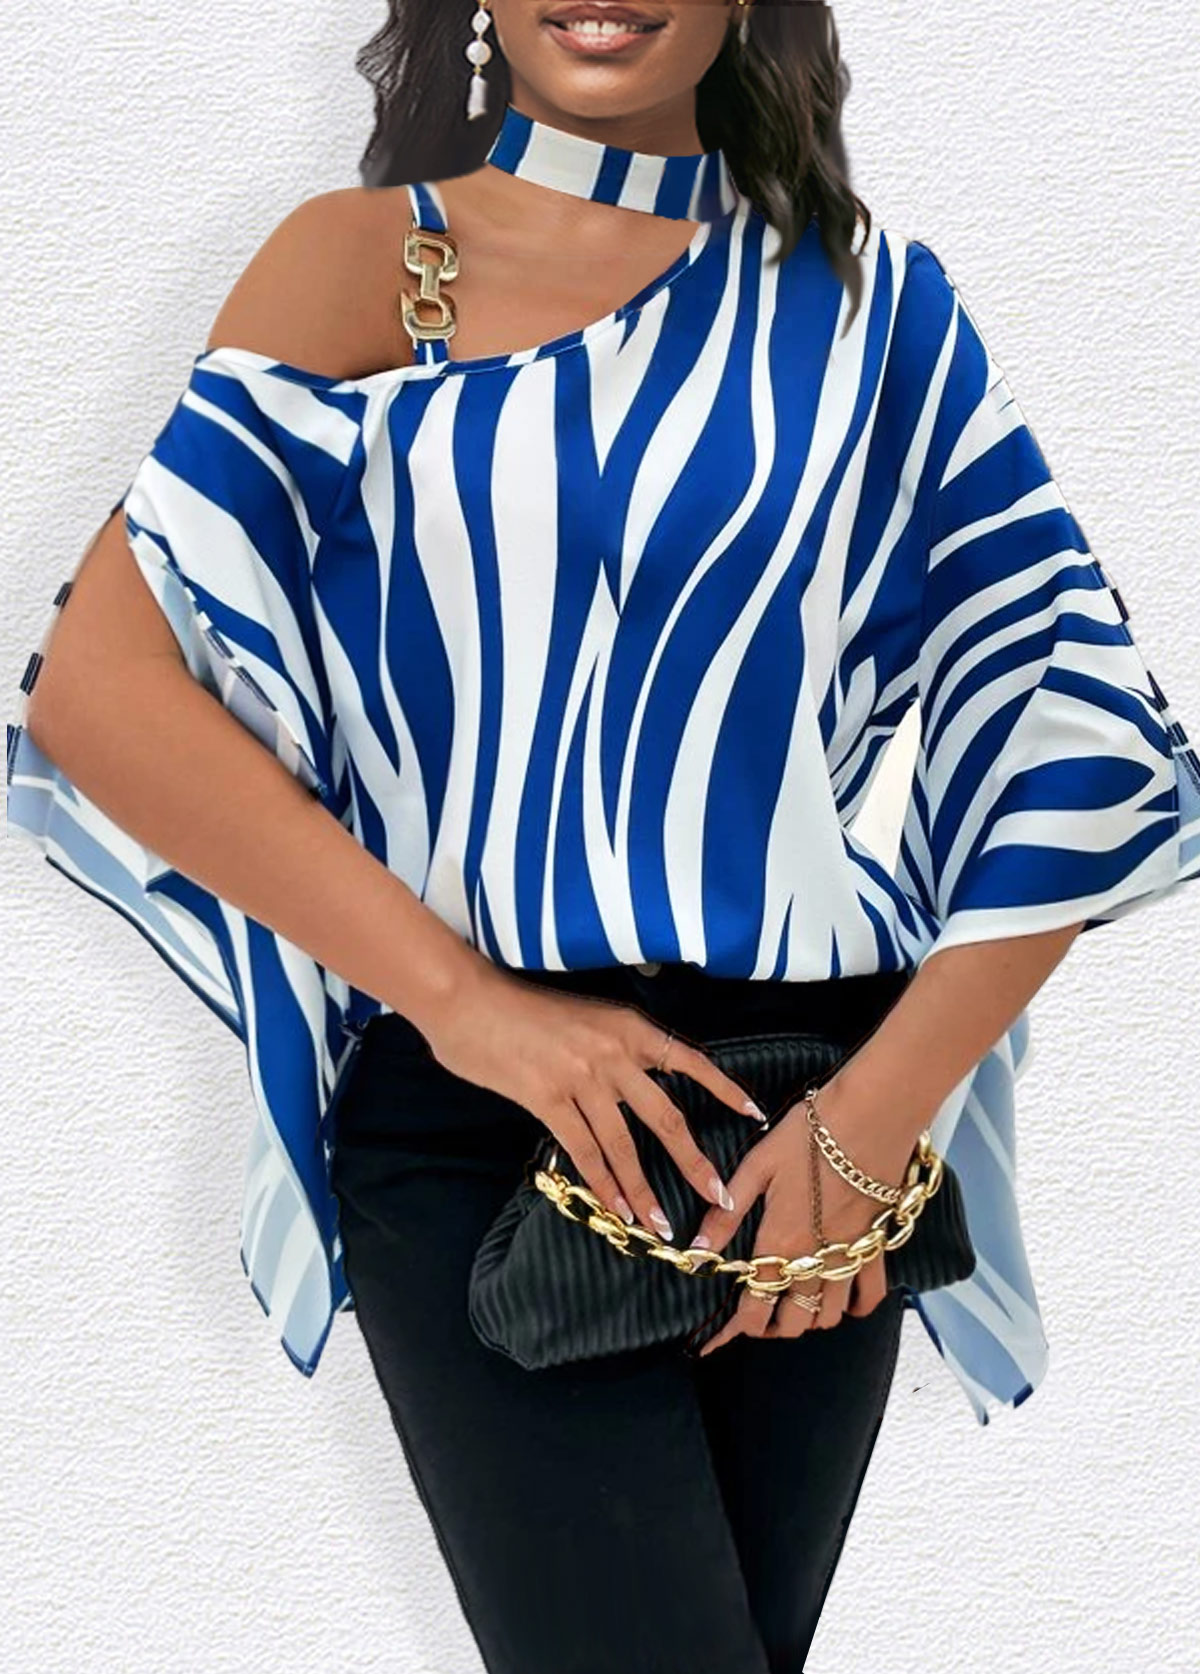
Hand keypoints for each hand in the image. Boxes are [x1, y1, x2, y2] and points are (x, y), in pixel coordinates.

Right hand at [419, 962, 765, 1243]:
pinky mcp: (549, 1099)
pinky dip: (604, 1183)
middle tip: (720, 1196)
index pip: (690, 1060)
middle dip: (694, 1162)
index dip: (724, 1089)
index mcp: (628, 1026)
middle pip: (666, 1116)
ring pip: (625, 1145)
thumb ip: (611, 1044)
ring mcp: (582, 1077)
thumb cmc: (521, 1006)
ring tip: (662, 1224)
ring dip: (645, 1189)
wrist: (469, 1000)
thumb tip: (630, 1081)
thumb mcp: (584, 1014)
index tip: (754, 1112)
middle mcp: (614, 1053)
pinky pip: (586, 1151)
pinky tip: (618, 1209)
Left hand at [691, 1084, 906, 1354]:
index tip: (713, 1343)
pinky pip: (870, 1294)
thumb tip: (695, 1250)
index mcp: (780, 1242)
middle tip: (756, 1313)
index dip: (731, 1332)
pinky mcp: (876, 1245)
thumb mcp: (757, 1166)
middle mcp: (815, 1260)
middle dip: (770, 1327)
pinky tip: (841, 1299)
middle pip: (792, 1322)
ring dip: (808, 1320)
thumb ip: (728, 1213)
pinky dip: (855, 1307)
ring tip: (791, 1305)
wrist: (870, 1117)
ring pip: (829, 1317)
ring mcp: (849, 1257)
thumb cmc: (808, 1135)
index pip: (753, 1307)